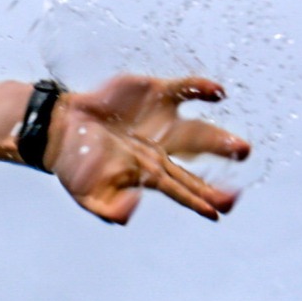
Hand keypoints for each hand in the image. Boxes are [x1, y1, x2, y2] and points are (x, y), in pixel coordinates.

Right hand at [47, 74, 252, 224]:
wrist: (60, 127)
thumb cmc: (75, 166)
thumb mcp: (88, 197)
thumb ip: (110, 210)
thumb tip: (134, 210)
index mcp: (149, 175)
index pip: (182, 189)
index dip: (200, 200)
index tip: (219, 210)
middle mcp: (162, 149)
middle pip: (197, 161)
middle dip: (218, 168)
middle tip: (242, 168)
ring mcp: (162, 122)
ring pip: (197, 130)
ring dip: (219, 137)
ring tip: (241, 146)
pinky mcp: (156, 95)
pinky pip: (183, 91)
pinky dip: (199, 90)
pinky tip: (217, 92)